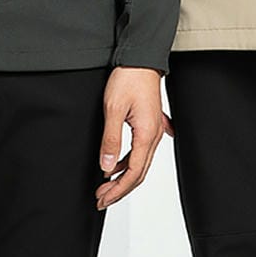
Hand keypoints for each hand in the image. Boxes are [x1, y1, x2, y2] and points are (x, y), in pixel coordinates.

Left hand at [95, 66, 169, 209]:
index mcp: (146, 135)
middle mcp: (154, 136)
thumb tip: (107, 167)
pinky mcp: (150, 123)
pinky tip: (118, 164)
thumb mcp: (113, 109)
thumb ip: (110, 140)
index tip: (102, 199)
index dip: (118, 190)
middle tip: (101, 198)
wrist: (141, 58)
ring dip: (123, 176)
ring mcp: (154, 130)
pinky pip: (141, 150)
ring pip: (140, 162)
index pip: (133, 173)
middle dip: (120, 189)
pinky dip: (128, 161)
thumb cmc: (128, 78)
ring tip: (105, 183)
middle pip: (139, 172)